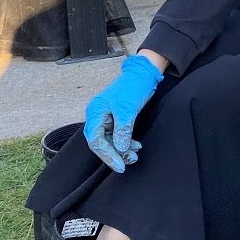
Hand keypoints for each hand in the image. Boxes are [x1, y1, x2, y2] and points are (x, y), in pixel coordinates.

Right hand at [84, 54, 163, 172]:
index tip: (120, 165)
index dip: (107, 154)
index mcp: (95, 111)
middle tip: (127, 163)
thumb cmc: (133, 87)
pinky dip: (126, 141)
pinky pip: (117, 135)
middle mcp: (98, 115)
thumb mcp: (127, 109)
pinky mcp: (116, 118)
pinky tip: (136, 146)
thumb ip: (123, 130)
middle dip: (114, 154)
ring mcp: (107, 117)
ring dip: (122, 149)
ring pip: (110, 140)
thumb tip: (120, 149)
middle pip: (101, 142)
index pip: (95, 140)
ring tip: (135, 156)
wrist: (144, 74)